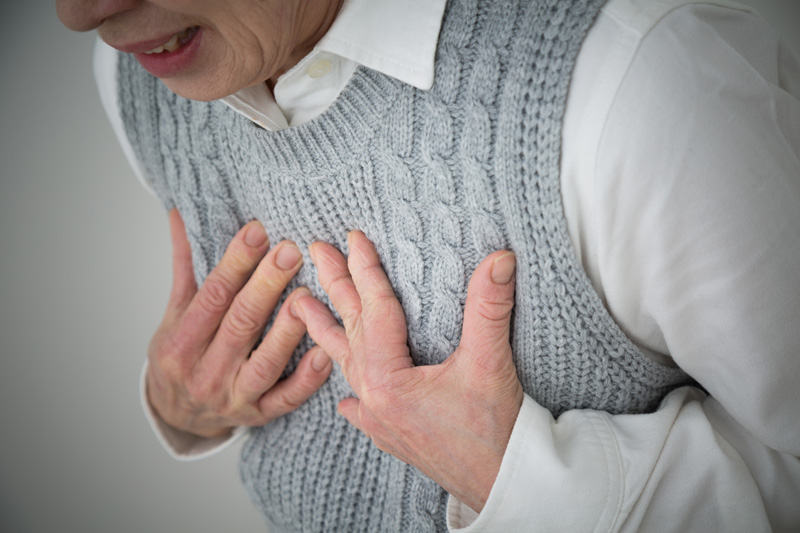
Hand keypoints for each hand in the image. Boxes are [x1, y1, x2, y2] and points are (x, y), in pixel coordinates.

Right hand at [146, 209, 331, 437]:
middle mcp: (205, 373)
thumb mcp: (175, 313)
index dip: (235, 262)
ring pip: (264, 363)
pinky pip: (286, 399)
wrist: (177, 416)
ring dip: (287, 330)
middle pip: (240, 324)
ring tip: (307, 296)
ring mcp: (233, 397)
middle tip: (291, 250)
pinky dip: (306, 380)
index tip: (258, 230)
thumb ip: (186, 267)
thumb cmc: (181, 355)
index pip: (211, 296)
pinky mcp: (259, 415)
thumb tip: (181, 215)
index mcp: (180, 343)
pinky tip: (324, 354)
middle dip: (266, 285)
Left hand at [293, 231, 522, 511]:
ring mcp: (379, 419)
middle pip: (350, 330)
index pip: (374, 310)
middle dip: (334, 286)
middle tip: (315, 251)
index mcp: (390, 379)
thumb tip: (500, 259)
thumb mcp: (490, 364)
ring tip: (299, 306)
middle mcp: (375, 398)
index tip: (353, 237)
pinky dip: (348, 394)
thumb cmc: (494, 430)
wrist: (503, 484)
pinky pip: (359, 407)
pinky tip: (342, 399)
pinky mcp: (392, 435)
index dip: (365, 269)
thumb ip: (489, 308)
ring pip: (346, 364)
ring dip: (326, 331)